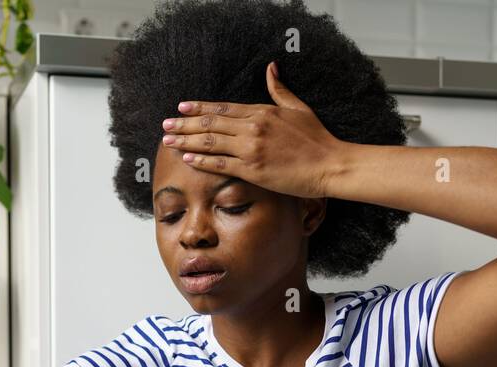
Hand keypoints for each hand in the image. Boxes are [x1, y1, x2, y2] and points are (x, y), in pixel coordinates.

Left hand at [159, 61, 342, 198]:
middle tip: (165, 125)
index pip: (223, 108)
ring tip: (168, 141)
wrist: (330, 164)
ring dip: (187, 141)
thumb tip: (271, 68)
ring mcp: (252, 148)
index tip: (182, 108)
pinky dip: (202, 161)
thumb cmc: (317, 139)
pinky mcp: (253, 169)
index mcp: (262, 111)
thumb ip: (280, 89)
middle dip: (185, 124)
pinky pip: (221, 163)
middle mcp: (253, 127)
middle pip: (211, 123)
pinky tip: (187, 159)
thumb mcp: (298, 107)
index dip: (200, 107)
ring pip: (211, 142)